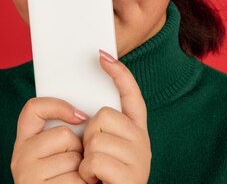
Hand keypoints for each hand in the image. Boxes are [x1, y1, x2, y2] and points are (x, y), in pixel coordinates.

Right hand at [11, 97, 89, 182]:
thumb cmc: (65, 181)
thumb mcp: (56, 155)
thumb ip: (62, 136)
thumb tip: (85, 115)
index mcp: (24, 144)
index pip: (33, 109)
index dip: (57, 105)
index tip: (80, 115)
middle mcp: (20, 159)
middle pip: (63, 134)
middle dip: (78, 149)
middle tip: (74, 167)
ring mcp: (28, 176)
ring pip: (73, 157)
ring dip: (83, 169)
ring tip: (76, 180)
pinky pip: (76, 178)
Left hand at [78, 50, 150, 183]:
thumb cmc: (102, 182)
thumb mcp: (103, 152)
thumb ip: (100, 129)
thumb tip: (84, 107)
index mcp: (136, 132)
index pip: (132, 95)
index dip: (119, 74)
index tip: (101, 55)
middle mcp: (142, 142)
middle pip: (103, 116)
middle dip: (89, 137)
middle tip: (95, 159)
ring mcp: (139, 159)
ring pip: (97, 138)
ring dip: (86, 159)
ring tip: (95, 175)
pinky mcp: (131, 177)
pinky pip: (96, 160)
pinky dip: (88, 174)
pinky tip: (96, 182)